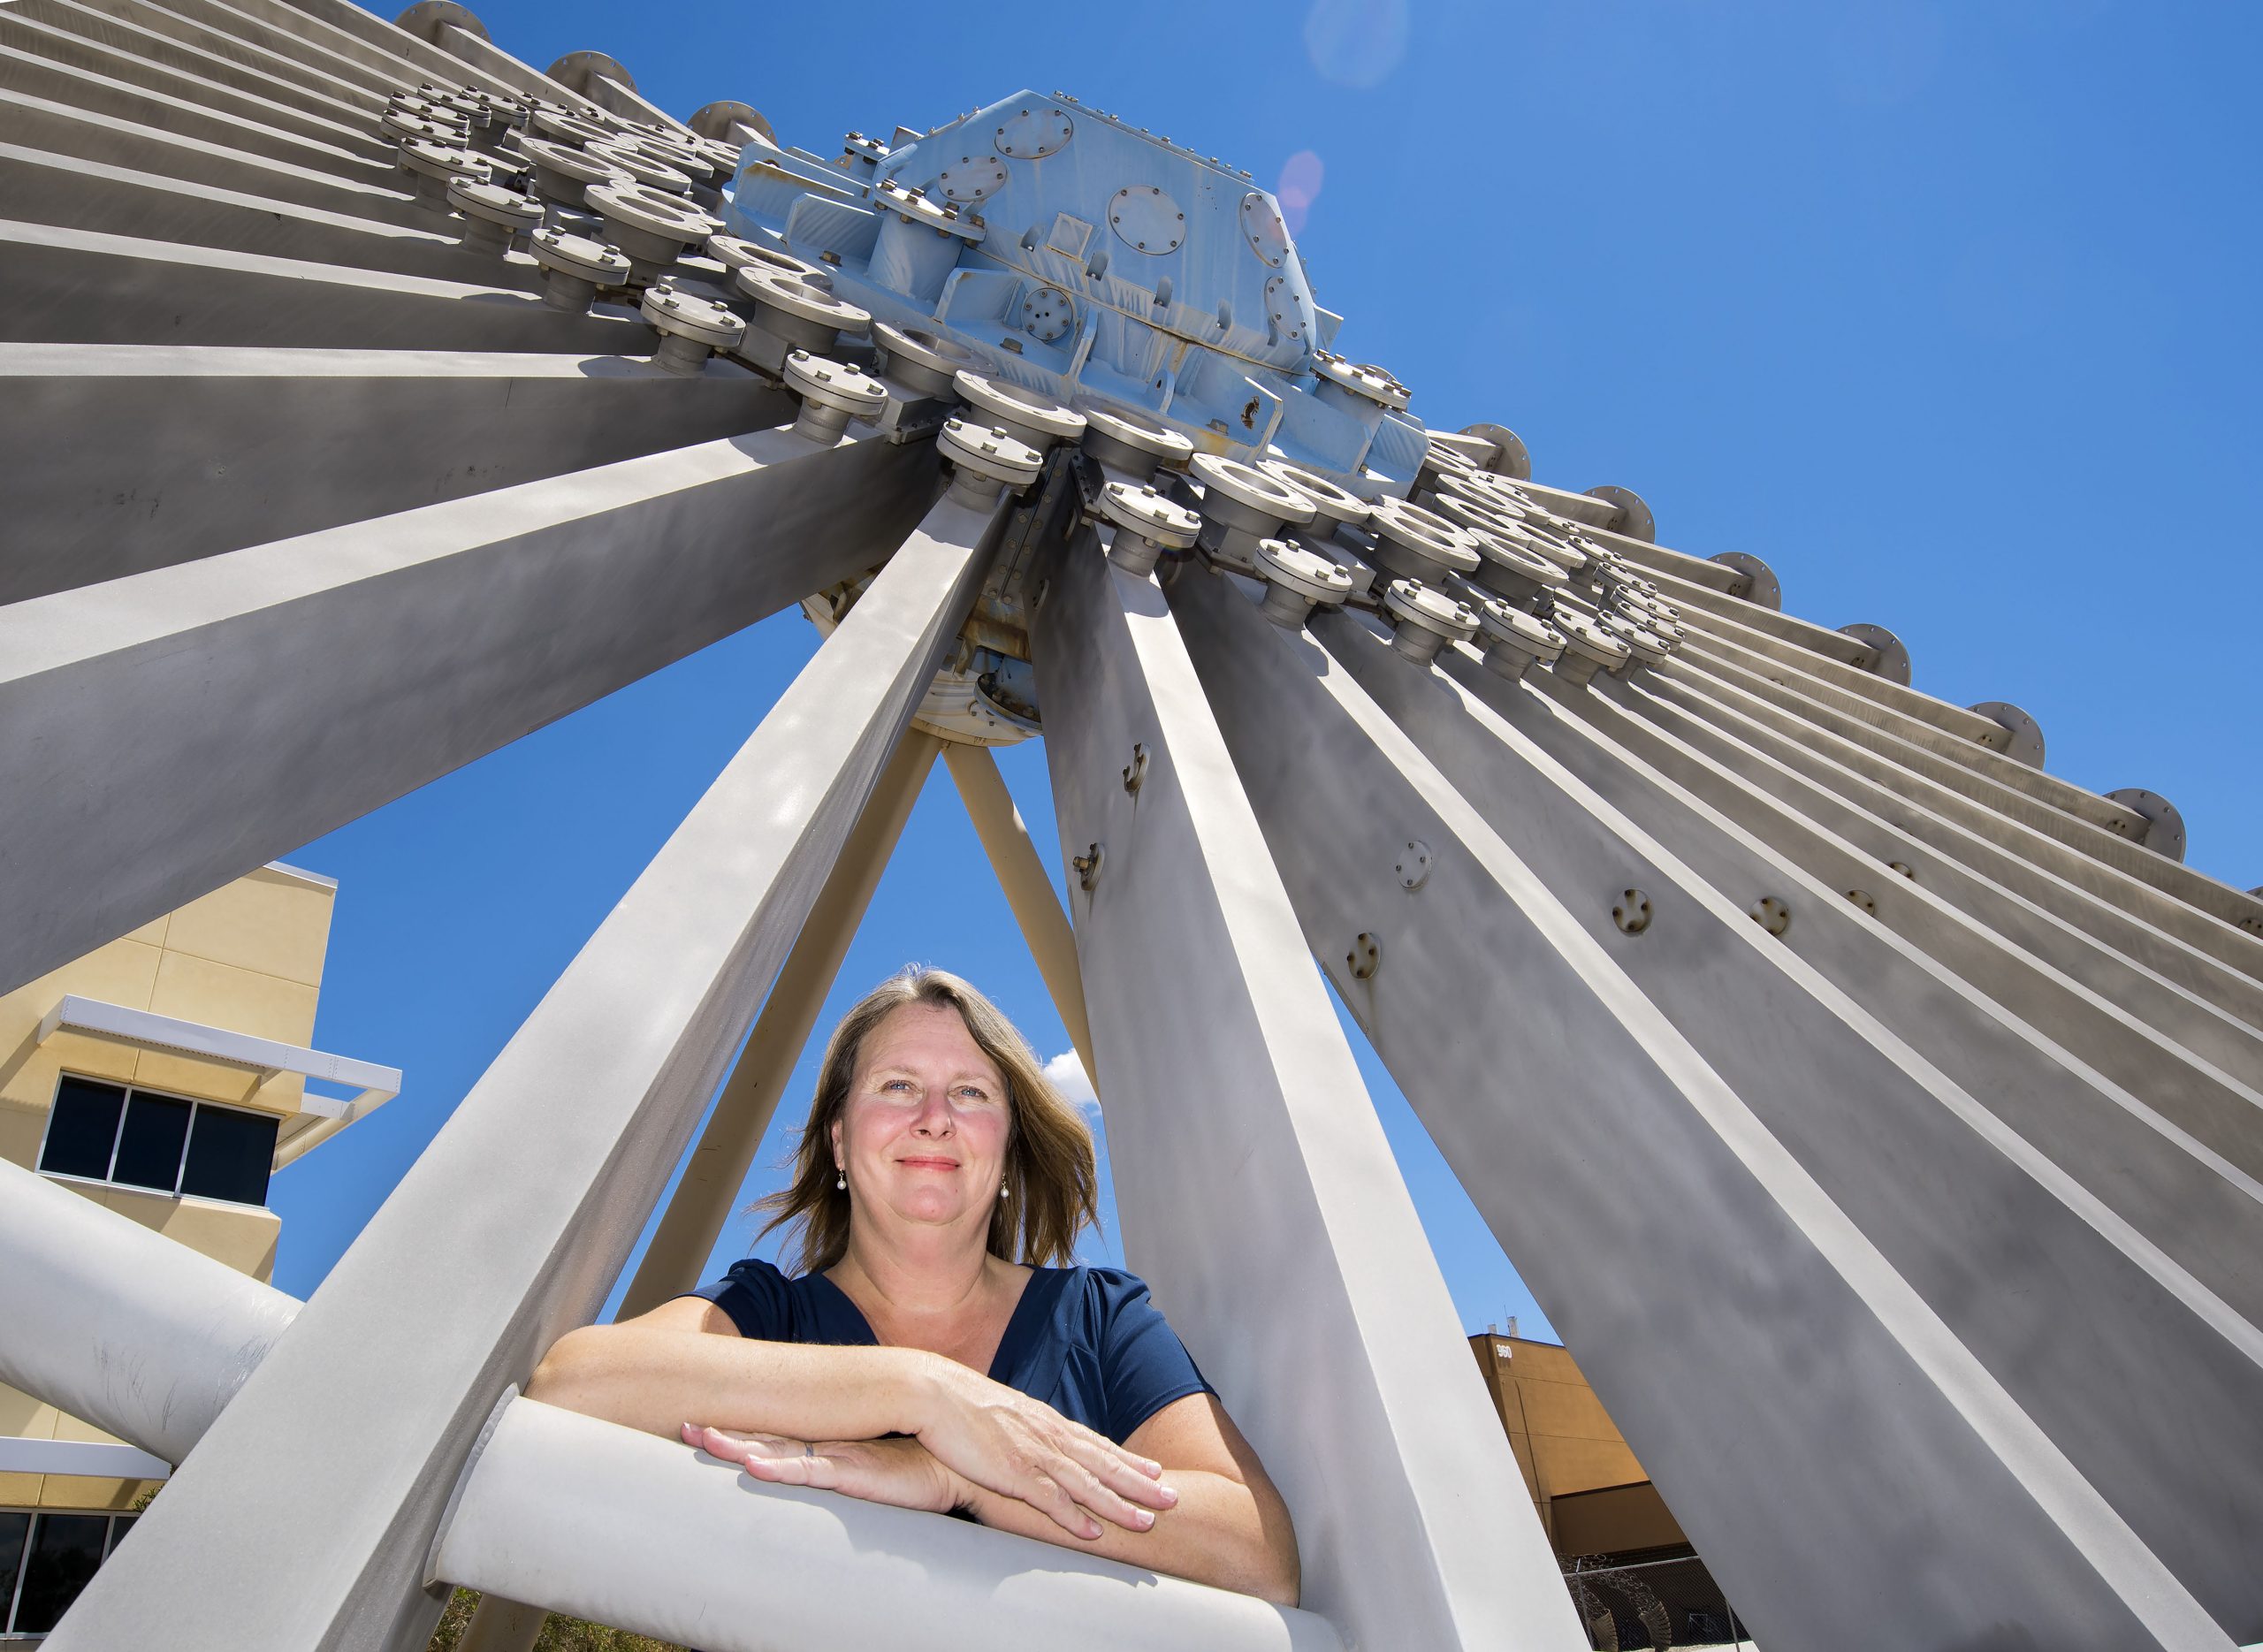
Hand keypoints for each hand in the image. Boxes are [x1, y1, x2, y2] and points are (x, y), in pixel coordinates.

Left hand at [683, 1424, 967, 1517]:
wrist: (958, 1463)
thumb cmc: (915, 1465)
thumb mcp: (869, 1464)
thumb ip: (839, 1463)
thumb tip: (810, 1466)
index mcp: (826, 1438)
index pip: (771, 1431)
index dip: (735, 1427)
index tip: (696, 1423)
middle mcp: (826, 1441)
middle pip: (764, 1436)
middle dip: (723, 1431)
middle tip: (683, 1426)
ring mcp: (839, 1454)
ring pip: (777, 1450)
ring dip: (738, 1446)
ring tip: (704, 1439)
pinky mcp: (854, 1473)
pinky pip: (810, 1471)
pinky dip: (780, 1468)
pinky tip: (754, 1466)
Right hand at [906, 1360, 1176, 1540]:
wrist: (932, 1390)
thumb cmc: (960, 1402)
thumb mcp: (1003, 1411)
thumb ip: (1024, 1427)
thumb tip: (1032, 1436)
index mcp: (1046, 1420)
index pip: (1097, 1443)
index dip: (1128, 1459)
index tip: (1156, 1470)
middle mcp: (1048, 1434)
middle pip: (1104, 1462)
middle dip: (1141, 1482)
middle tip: (1173, 1498)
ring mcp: (1032, 1452)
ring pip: (1087, 1483)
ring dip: (1119, 1503)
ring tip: (1147, 1520)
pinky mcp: (1012, 1471)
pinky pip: (1050, 1499)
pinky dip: (1074, 1517)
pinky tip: (1093, 1532)